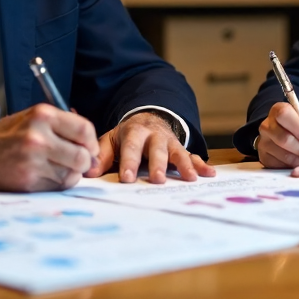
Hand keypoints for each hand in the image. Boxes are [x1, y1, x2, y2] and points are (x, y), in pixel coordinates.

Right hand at [0, 104, 98, 191]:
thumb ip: (67, 129)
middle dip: (85, 161)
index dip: (92, 142)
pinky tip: (46, 174)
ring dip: (71, 173)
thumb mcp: (37, 118)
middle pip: (82, 156)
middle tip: (77, 161)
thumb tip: (95, 155)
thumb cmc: (13, 134)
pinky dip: (58, 182)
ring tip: (56, 166)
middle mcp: (38, 137)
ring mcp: (33, 161)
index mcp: (43, 116)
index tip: (89, 148)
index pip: (85, 130)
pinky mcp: (28, 180)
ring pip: (72, 174)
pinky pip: (59, 185)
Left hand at [84, 111, 214, 183]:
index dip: (129, 162)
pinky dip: (202, 164)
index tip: (127, 178)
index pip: (131, 148)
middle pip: (157, 150)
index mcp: (134, 132)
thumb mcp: (111, 140)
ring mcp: (170, 142)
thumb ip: (102, 156)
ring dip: (184, 165)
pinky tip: (210, 173)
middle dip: (158, 164)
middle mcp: (154, 136)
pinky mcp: (181, 149)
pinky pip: (193, 156)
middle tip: (157, 179)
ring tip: (190, 178)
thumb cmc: (127, 136)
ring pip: (178, 152)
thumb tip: (88, 172)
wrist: (148, 119)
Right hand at [256, 102, 298, 168]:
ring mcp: (263, 143)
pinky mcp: (264, 158)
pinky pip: (279, 165)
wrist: (293, 137)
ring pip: (283, 154)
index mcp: (278, 110)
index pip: (284, 114)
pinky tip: (298, 162)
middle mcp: (266, 125)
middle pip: (284, 138)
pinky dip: (292, 166)